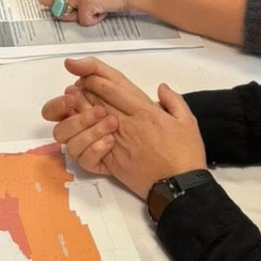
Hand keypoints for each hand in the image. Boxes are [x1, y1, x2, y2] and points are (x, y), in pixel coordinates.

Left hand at [5, 0, 141, 25]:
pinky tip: (104, 9)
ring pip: (64, 14)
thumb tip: (66, 3)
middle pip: (47, 0)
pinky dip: (94, 20)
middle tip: (78, 8)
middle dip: (58, 10)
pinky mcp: (85, 1)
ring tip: (97, 6)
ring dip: (79, 16)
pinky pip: (82, 21)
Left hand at [41, 57, 205, 199]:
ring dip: (79, 110)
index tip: (86, 74)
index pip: (114, 89)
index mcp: (146, 112)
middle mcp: (129, 125)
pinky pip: (91, 148)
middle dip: (84, 90)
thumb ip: (173, 101)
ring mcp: (119, 144)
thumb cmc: (186, 154)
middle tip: (74, 84)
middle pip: (99, 101)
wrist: (181, 186)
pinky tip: (79, 130)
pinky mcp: (113, 163)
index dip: (96, 79)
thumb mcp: (188, 121)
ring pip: (91, 122)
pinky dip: (82, 137)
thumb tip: (161, 87)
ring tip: (72, 103)